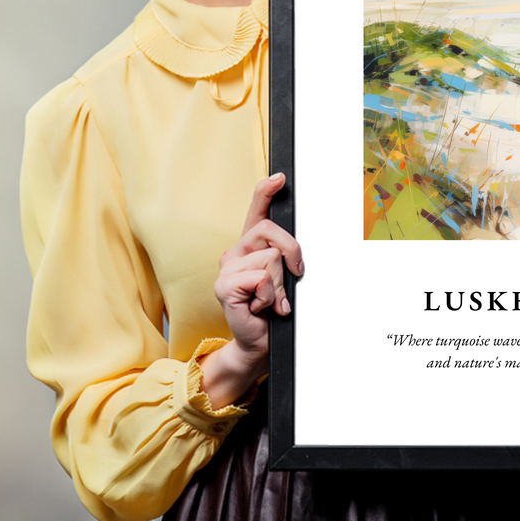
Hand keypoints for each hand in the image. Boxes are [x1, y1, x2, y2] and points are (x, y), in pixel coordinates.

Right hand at [199, 173, 303, 407]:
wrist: (259, 342)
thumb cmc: (273, 309)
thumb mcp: (284, 277)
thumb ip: (285, 258)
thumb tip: (295, 250)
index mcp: (250, 246)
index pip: (256, 211)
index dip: (266, 191)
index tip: (280, 177)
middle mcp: (235, 252)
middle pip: (271, 231)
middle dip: (292, 253)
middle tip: (293, 277)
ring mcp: (226, 268)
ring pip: (271, 258)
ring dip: (280, 284)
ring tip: (272, 300)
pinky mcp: (224, 286)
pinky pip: (261, 278)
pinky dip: (270, 296)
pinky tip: (261, 307)